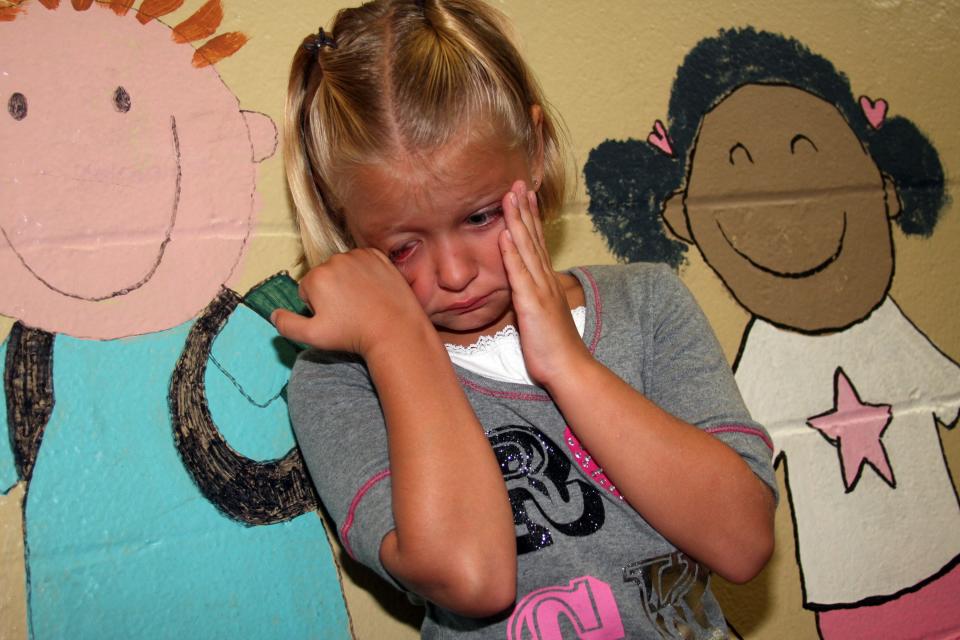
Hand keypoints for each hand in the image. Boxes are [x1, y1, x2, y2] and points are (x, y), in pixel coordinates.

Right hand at [271, 248, 430, 357]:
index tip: (335, 318)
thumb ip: (287, 325)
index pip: (307, 289)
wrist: (395, 329)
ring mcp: (359, 255)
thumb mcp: (313, 337)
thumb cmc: (353, 335)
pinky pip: (363, 262)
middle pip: (325, 276)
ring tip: (362, 303)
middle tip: (349, 312)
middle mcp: (335, 260)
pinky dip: (366, 273)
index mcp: (316, 276)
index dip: (318, 307)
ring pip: (344, 268)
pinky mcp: (378, 256)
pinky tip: (373, 291)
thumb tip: (273, 314)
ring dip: (348, 281)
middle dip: (331, 292)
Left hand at [498, 181, 590, 386]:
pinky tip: (505, 235)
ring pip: (526, 249)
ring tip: (509, 197)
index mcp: (546, 283)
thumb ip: (533, 299)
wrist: (570, 369)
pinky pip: (520, 275)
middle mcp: (545, 281)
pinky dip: (512, 253)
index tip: (524, 195)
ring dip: (517, 221)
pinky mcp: (533, 305)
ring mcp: (540, 290)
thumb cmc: (554, 348)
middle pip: (533, 238)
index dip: (530, 218)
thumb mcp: (541, 317)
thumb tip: (524, 290)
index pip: (537, 244)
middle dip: (524, 209)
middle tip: (517, 183)